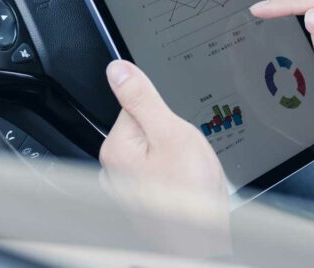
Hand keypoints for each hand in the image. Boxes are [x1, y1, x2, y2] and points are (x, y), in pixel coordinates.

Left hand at [99, 60, 227, 205]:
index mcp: (115, 147)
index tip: (175, 129)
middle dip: (169, 135)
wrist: (201, 243)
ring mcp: (125, 189)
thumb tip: (117, 69)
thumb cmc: (189, 197)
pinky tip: (185, 186)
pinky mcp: (139, 201)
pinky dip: (172, 176)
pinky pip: (157, 174)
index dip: (163, 113)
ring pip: (154, 152)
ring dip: (173, 157)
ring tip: (188, 173)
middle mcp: (112, 169)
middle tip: (185, 155)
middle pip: (145, 129)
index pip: (136, 105)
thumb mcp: (172, 133)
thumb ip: (142, 98)